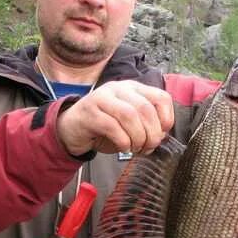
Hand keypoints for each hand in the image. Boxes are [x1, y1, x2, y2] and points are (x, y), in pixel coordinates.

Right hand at [56, 80, 174, 155]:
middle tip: (148, 147)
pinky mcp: (90, 112)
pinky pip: (112, 126)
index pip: (161, 97)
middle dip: (152, 133)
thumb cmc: (104, 128)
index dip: (166, 119)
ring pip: (130, 115)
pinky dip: (123, 141)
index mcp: (133, 88)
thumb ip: (146, 124)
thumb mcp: (129, 123)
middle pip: (146, 108)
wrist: (71, 129)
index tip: (162, 135)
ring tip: (136, 148)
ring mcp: (102, 98)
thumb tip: (161, 136)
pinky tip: (123, 148)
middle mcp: (118, 89)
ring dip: (138, 138)